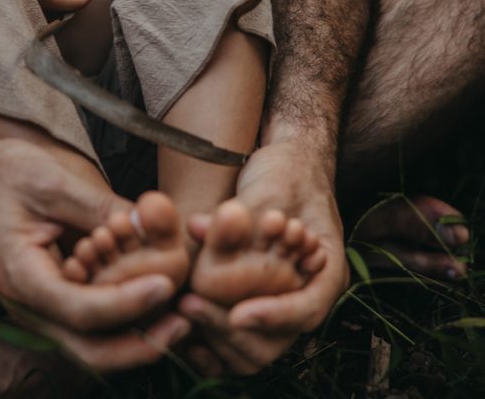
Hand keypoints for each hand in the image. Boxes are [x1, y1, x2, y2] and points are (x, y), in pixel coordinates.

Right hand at [0, 137, 190, 371]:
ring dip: (135, 337)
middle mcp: (25, 304)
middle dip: (140, 344)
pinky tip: (152, 301)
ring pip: (89, 344)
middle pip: (87, 348)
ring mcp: (35, 306)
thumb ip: (98, 206)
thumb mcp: (50, 180)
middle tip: (185, 323)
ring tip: (179, 318)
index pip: (81, 309)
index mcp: (20, 276)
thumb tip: (150, 224)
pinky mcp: (48, 297)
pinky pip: (86, 324)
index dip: (127, 302)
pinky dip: (121, 320)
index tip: (166, 284)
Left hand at [179, 140, 347, 375]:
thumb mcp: (267, 189)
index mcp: (326, 271)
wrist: (290, 163)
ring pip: (255, 346)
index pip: (305, 311)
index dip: (272, 317)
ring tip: (184, 307)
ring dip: (219, 333)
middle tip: (191, 306)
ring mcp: (281, 299)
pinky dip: (214, 334)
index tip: (237, 314)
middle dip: (234, 330)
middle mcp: (306, 293)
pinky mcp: (257, 299)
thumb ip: (235, 215)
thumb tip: (195, 227)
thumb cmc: (287, 172)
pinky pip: (239, 335)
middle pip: (277, 340)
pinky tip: (185, 324)